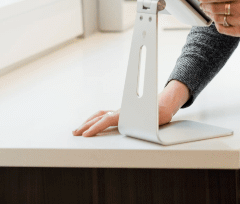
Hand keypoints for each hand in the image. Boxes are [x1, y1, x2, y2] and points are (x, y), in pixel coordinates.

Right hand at [73, 81, 190, 136]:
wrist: (165, 104)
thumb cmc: (160, 112)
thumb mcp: (156, 118)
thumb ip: (148, 124)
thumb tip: (142, 127)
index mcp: (126, 113)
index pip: (106, 120)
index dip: (95, 127)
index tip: (85, 135)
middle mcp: (121, 111)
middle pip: (99, 117)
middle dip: (86, 125)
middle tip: (75, 133)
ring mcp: (120, 112)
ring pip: (100, 115)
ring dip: (88, 121)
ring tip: (78, 129)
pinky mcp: (121, 114)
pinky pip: (104, 115)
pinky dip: (95, 119)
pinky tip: (92, 122)